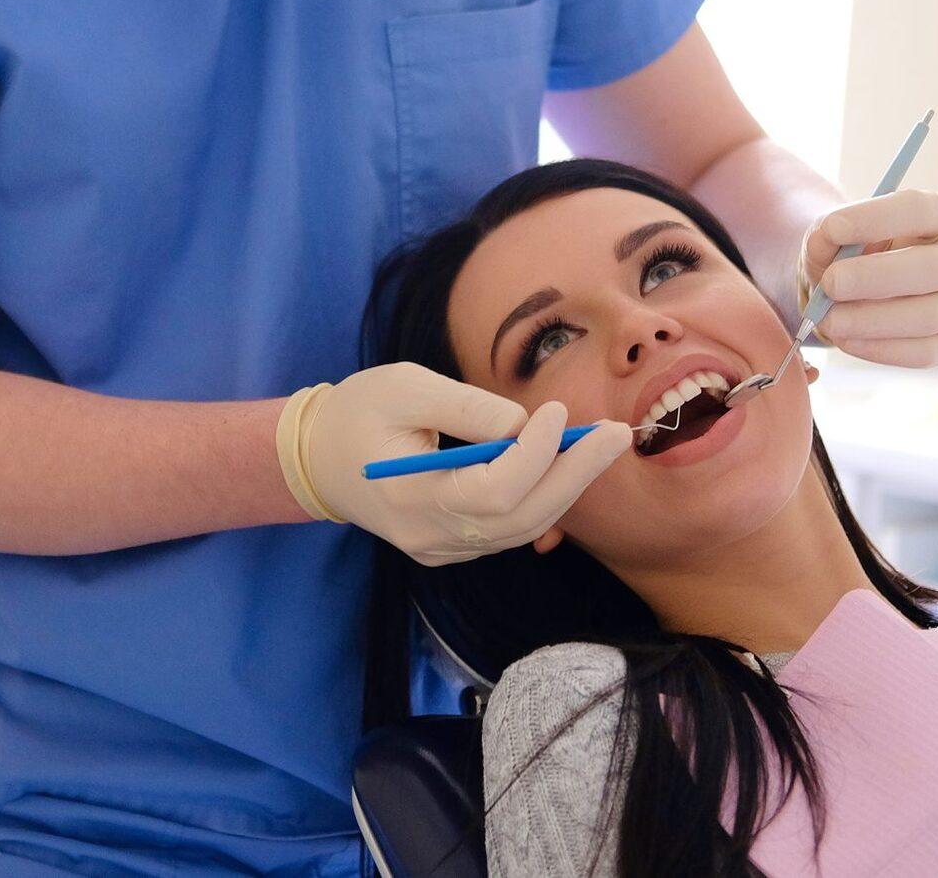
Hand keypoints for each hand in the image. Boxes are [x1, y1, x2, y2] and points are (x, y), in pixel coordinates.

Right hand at [277, 362, 631, 565]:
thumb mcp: (402, 386)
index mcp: (410, 498)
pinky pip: (509, 530)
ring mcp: (441, 550)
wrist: (318, 459)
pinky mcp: (451, 547)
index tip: (557, 410)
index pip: (491, 492)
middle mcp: (429, 537)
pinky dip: (544, 499)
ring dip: (567, 486)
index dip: (534, 455)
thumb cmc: (358, 412)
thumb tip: (525, 423)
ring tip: (604, 444)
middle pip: (520, 519)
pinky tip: (569, 466)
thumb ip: (464, 405)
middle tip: (619, 434)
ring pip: (521, 529)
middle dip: (575, 475)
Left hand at [796, 190, 937, 366]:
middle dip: (877, 278)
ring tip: (829, 318)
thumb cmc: (853, 250)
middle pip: (937, 269)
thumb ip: (826, 233)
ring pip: (933, 317)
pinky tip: (846, 338)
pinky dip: (880, 348)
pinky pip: (925, 352)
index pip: (919, 210)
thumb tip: (825, 238)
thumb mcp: (834, 234)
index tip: (831, 227)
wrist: (862, 286)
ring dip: (873, 320)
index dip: (876, 219)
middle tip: (830, 283)